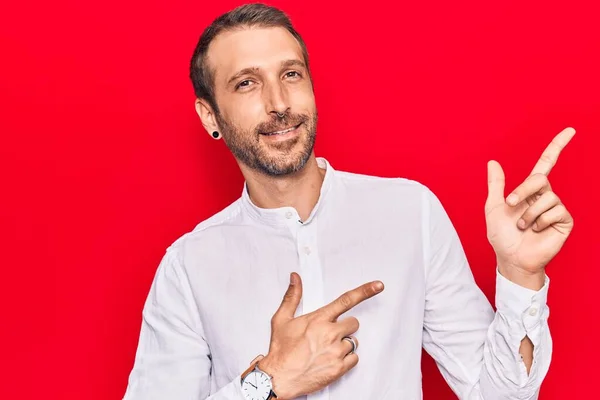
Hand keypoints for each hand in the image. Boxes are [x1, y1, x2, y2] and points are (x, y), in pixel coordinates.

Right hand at [259, 272, 383, 399]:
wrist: (279, 378)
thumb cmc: (281, 350)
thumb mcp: (282, 319)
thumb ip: (292, 296)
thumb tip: (296, 278)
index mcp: (318, 319)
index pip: (346, 300)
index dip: (365, 291)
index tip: (378, 285)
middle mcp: (330, 333)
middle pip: (353, 323)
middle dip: (345, 326)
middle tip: (330, 334)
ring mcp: (336, 351)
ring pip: (353, 341)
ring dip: (343, 344)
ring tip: (326, 349)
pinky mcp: (339, 368)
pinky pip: (354, 358)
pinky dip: (346, 359)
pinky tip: (331, 359)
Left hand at [485, 127, 574, 288]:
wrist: (511, 257)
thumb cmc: (502, 236)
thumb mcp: (494, 207)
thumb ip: (496, 185)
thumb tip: (492, 162)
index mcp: (529, 190)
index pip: (547, 163)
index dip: (557, 146)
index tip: (570, 130)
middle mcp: (545, 196)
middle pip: (539, 179)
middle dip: (522, 191)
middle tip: (511, 205)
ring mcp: (556, 208)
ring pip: (545, 198)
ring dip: (528, 214)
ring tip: (524, 227)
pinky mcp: (564, 221)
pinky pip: (555, 211)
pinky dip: (540, 221)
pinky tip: (537, 231)